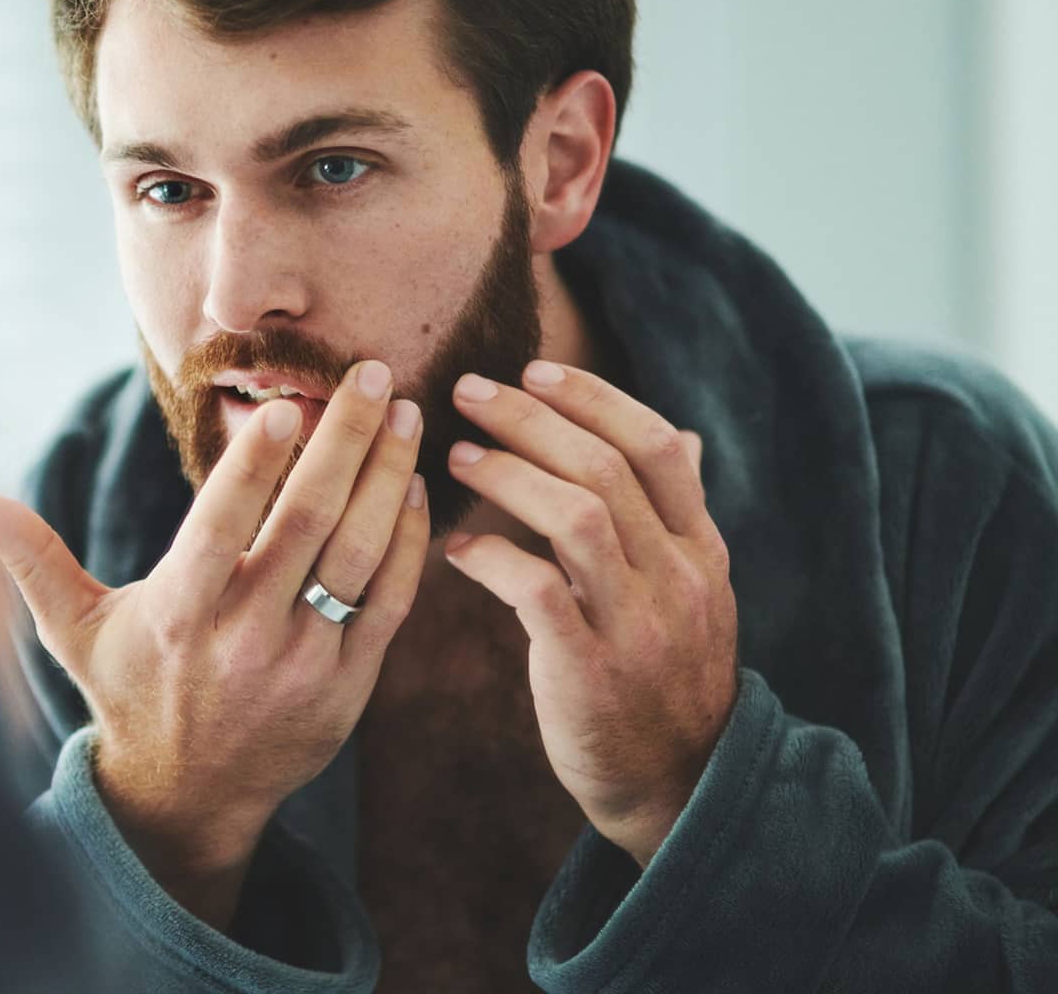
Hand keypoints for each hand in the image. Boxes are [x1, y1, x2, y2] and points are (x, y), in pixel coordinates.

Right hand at [0, 362, 427, 928]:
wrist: (190, 797)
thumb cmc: (130, 690)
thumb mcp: (71, 632)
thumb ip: (30, 561)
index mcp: (177, 616)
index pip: (221, 527)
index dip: (256, 465)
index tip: (287, 404)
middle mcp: (243, 639)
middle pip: (306, 526)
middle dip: (347, 442)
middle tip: (376, 375)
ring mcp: (304, 664)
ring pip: (358, 557)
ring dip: (388, 478)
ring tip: (408, 415)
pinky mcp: (350, 686)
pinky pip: (390, 603)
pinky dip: (406, 542)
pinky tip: (412, 485)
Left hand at [444, 360, 738, 866]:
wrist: (678, 784)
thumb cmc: (664, 675)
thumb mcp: (693, 591)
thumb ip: (677, 515)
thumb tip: (685, 436)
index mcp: (700, 550)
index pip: (656, 445)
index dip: (594, 398)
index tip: (533, 369)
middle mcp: (679, 578)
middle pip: (607, 468)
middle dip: (531, 419)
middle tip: (468, 391)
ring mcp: (639, 625)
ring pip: (579, 517)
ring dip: (508, 475)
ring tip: (455, 455)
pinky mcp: (592, 670)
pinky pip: (537, 591)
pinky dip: (491, 558)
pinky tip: (454, 549)